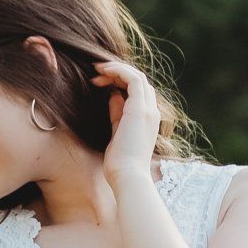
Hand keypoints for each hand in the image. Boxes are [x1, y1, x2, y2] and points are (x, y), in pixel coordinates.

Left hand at [93, 54, 162, 191]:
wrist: (127, 178)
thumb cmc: (119, 164)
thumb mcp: (116, 132)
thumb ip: (117, 113)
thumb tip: (113, 95)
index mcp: (148, 119)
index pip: (138, 91)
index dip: (119, 82)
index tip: (98, 84)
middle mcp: (152, 112)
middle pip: (139, 81)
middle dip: (116, 73)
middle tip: (96, 75)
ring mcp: (148, 110)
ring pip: (137, 76)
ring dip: (116, 69)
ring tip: (97, 71)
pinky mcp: (140, 110)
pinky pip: (132, 78)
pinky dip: (118, 70)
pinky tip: (102, 71)